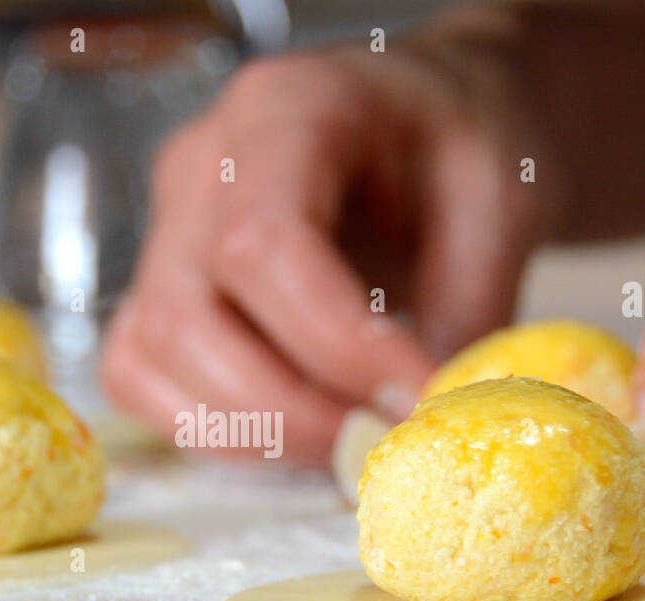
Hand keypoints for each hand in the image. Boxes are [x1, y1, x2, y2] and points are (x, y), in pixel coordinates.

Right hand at [102, 48, 550, 464]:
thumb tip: (431, 426)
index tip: (414, 400)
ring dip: (251, 430)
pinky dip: (213, 428)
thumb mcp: (503, 202)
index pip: (263, 244)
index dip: (335, 345)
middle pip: (188, 314)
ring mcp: (164, 229)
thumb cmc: (458, 147)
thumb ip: (469, 309)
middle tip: (382, 445)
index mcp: (284, 111)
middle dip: (290, 410)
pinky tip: (296, 436)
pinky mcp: (157, 290)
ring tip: (348, 443)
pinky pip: (141, 376)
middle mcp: (200, 167)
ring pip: (150, 356)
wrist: (423, 128)